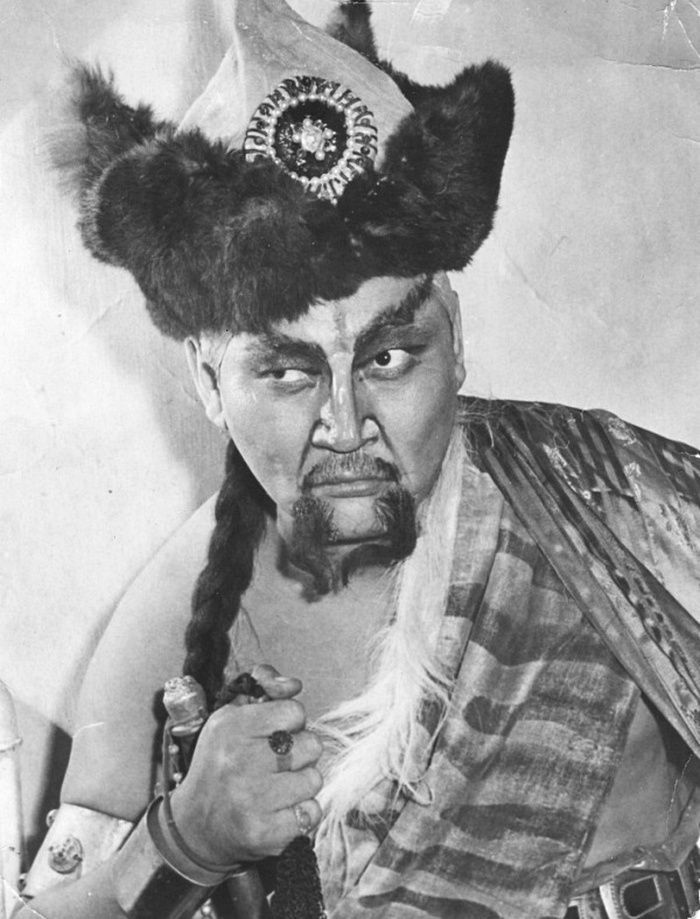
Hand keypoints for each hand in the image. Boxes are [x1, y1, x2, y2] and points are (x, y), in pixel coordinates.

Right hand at [170, 665, 322, 864]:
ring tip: (276, 788)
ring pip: (314, 780)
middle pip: (311, 745)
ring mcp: (252, 800)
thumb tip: (294, 684)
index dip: (290, 722)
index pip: (294, 711)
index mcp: (231, 728)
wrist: (194, 826)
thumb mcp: (230, 717)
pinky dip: (301, 813)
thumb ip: (263, 687)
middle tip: (276, 764)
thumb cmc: (220, 765)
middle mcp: (239, 762)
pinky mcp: (264, 833)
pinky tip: (279, 811)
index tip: (274, 734)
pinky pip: (311, 812)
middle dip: (299, 753)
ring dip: (301, 784)